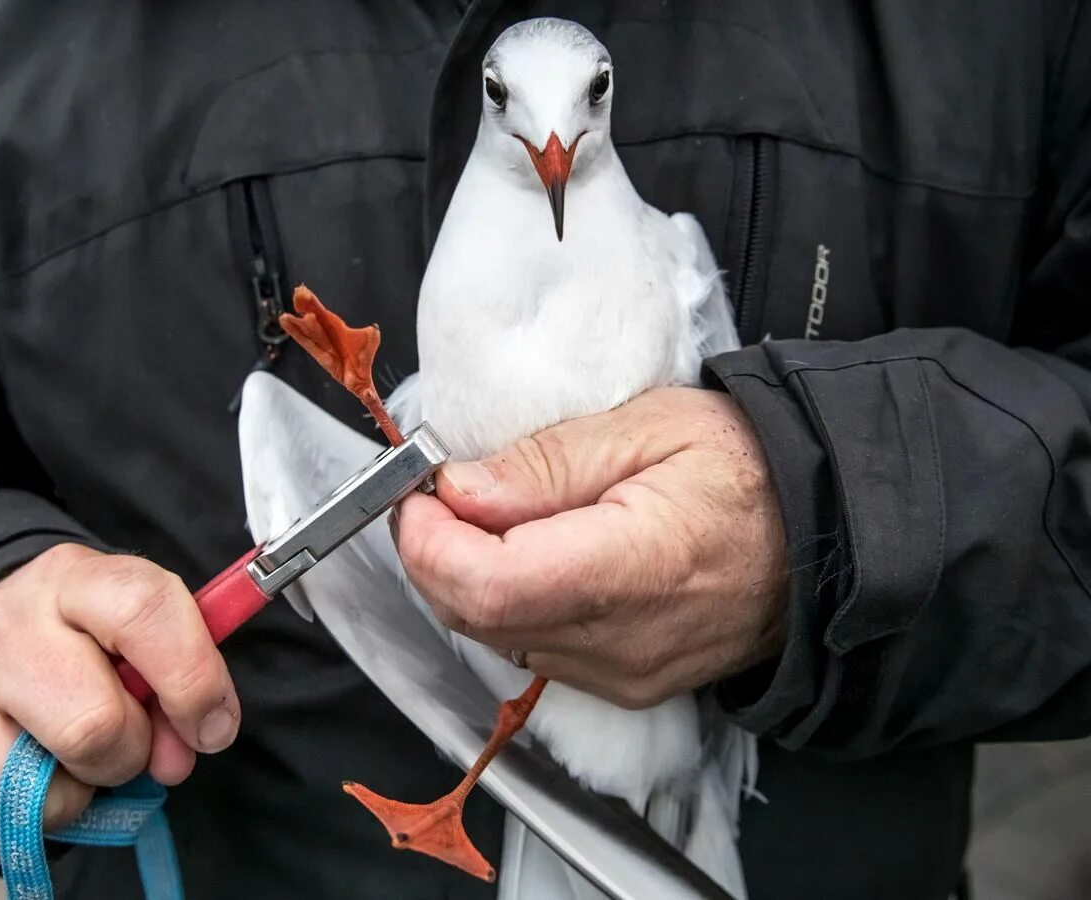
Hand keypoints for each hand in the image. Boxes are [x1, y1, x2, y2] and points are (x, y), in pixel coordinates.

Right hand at [0, 544, 239, 866]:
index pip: (146, 610)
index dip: (195, 679)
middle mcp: (2, 628)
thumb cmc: (64, 642)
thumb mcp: (124, 630)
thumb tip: (187, 750)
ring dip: (74, 796)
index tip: (212, 725)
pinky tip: (13, 779)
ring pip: (44, 798)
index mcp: (71, 580)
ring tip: (61, 758)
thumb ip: (175, 676)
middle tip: (122, 742)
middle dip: (129, 753)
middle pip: (96, 726)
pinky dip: (18, 827)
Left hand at [395, 387, 788, 708]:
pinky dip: (505, 603)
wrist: (820, 538)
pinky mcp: (624, 686)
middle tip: (439, 495)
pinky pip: (532, 649)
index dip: (430, 542)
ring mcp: (622, 675)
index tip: (418, 493)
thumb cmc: (745, 469)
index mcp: (633, 566)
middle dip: (434, 554)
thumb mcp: (648, 428)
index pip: (490, 583)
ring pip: (495, 638)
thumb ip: (546, 464)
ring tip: (489, 516)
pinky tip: (526, 554)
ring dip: (466, 578)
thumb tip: (458, 490)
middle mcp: (622, 642)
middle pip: (477, 617)